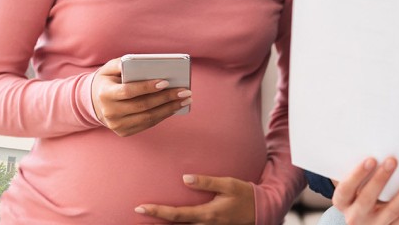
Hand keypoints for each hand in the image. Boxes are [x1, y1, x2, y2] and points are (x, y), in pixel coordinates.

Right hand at [91, 58, 190, 136]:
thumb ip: (122, 63)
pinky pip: (147, 124)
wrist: (95, 102)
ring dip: (169, 109)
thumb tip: (143, 62)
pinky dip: (163, 116)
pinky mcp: (124, 132)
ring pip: (147, 118)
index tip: (165, 81)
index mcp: (105, 94)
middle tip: (185, 91)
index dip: (147, 87)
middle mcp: (109, 112)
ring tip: (185, 99)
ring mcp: (116, 125)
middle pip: (142, 106)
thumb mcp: (109, 68)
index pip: (128, 91)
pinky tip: (175, 107)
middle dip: (166, 98)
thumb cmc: (108, 80)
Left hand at [135, 175, 254, 223]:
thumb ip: (206, 182)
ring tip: (149, 220)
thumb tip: (185, 178)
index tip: (140, 207)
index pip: (176, 215)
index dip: (158, 212)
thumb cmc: (245, 196)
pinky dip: (179, 224)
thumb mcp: (228, 184)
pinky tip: (171, 220)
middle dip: (156, 223)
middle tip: (137, 215)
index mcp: (207, 214)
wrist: (261, 211)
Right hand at [331, 157, 398, 224]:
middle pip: (367, 199)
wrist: (365, 217)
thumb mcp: (353, 182)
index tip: (371, 159)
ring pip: (391, 210)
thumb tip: (376, 144)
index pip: (346, 189)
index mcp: (342, 201)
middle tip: (393, 160)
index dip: (357, 175)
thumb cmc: (359, 189)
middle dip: (381, 179)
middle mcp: (355, 217)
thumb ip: (359, 169)